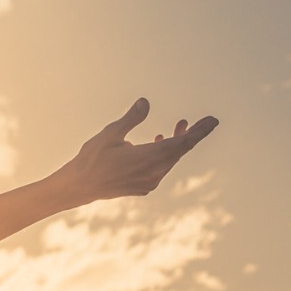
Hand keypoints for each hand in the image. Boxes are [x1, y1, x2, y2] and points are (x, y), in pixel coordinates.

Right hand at [50, 98, 218, 206]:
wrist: (78, 187)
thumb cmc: (91, 159)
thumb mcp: (110, 134)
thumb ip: (132, 118)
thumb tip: (146, 102)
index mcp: (150, 158)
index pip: (184, 143)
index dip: (200, 131)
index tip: (213, 121)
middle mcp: (154, 172)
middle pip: (179, 151)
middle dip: (188, 135)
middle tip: (198, 121)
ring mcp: (149, 182)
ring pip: (170, 160)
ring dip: (174, 145)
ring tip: (174, 130)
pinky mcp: (143, 187)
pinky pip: (161, 169)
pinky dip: (163, 156)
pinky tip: (156, 145)